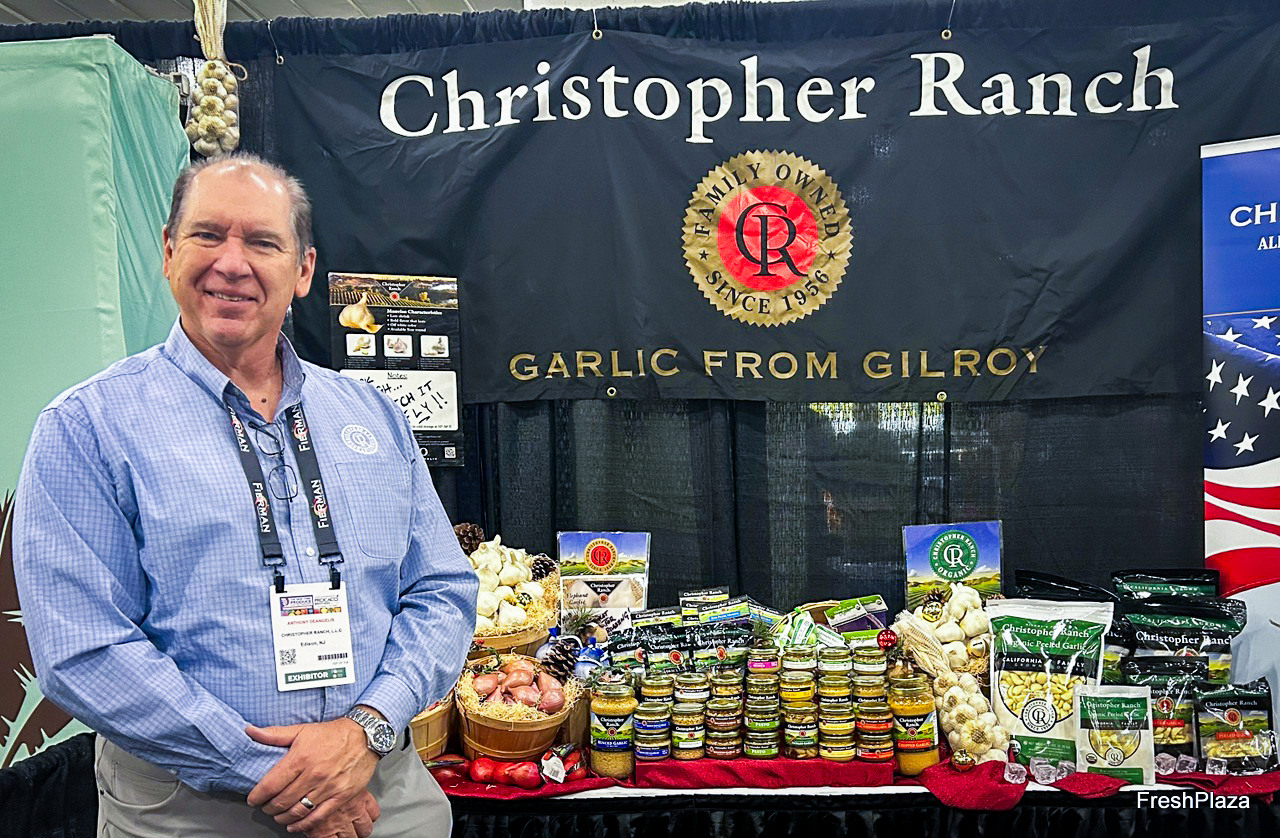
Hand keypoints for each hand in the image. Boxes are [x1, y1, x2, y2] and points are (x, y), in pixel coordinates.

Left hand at [245, 717, 378, 828]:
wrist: (365, 736)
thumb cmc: (332, 734)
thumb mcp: (302, 729)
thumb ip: (274, 734)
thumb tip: (250, 731)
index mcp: (300, 758)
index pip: (271, 784)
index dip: (257, 796)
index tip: (253, 799)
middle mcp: (313, 774)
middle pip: (282, 801)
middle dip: (268, 808)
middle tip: (265, 807)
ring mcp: (328, 787)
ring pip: (297, 811)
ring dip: (282, 818)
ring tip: (278, 815)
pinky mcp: (341, 796)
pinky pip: (318, 816)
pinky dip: (303, 824)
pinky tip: (294, 825)